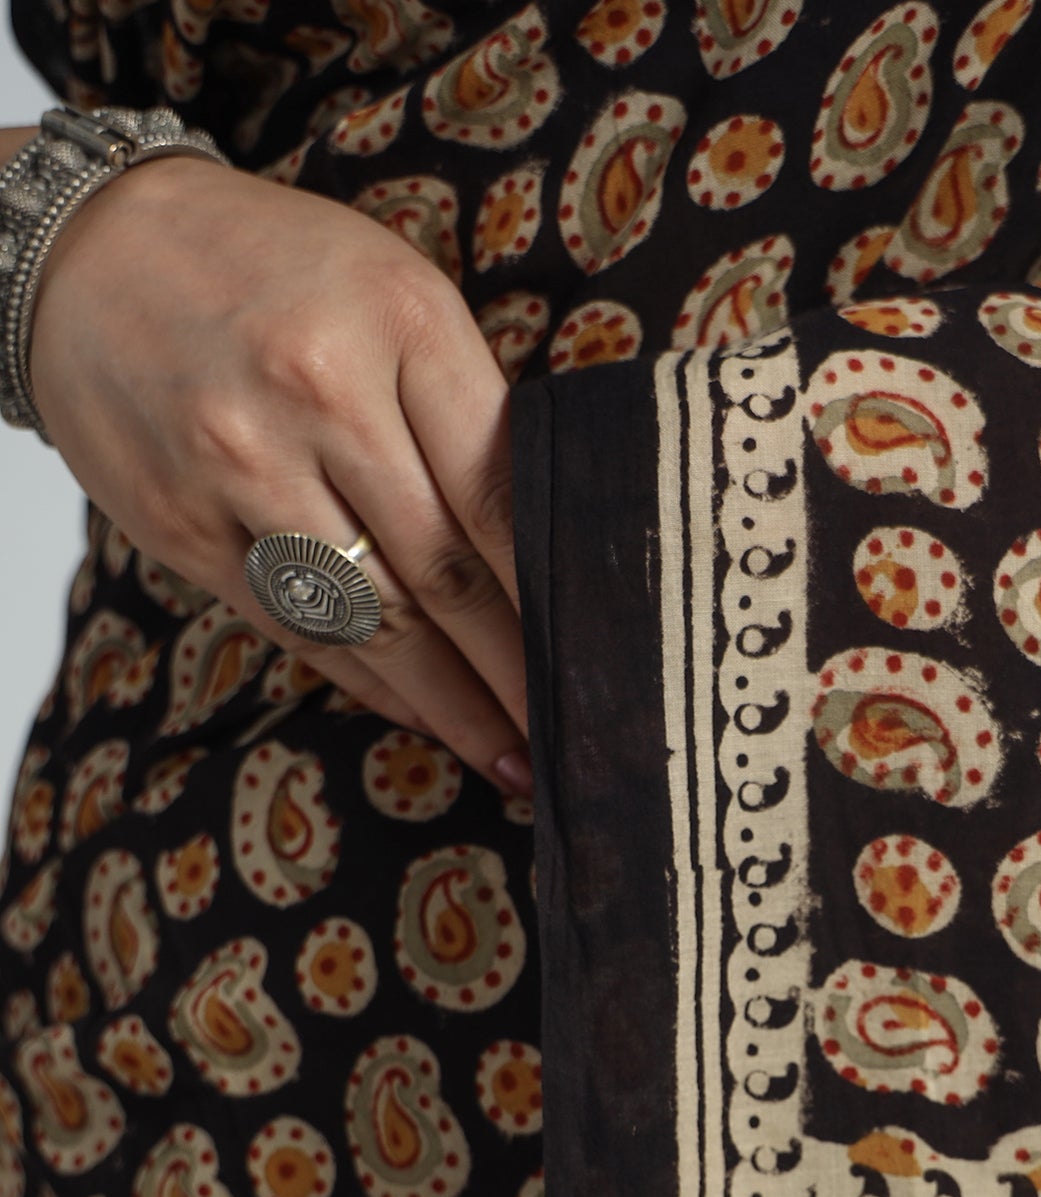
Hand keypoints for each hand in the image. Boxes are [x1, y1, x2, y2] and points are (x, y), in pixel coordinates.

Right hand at [32, 154, 529, 795]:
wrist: (90, 247)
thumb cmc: (280, 273)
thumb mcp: (396, 295)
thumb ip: (466, 405)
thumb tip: (547, 539)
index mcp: (401, 328)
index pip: (499, 496)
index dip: (556, 595)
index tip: (604, 658)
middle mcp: (319, 396)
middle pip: (445, 574)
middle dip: (518, 671)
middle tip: (576, 735)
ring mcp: (240, 464)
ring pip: (373, 620)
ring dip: (452, 704)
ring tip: (514, 760)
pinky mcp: (181, 523)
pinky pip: (297, 628)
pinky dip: (371, 683)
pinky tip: (426, 717)